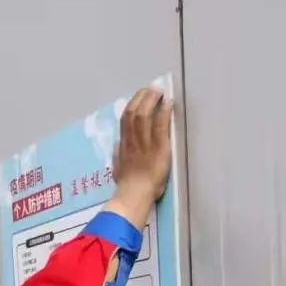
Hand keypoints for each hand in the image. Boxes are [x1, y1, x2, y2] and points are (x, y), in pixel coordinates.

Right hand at [108, 87, 173, 230]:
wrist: (134, 195)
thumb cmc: (127, 187)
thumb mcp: (117, 169)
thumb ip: (118, 155)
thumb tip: (117, 144)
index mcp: (123, 145)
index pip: (125, 119)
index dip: (132, 105)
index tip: (139, 98)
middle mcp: (132, 140)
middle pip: (133, 111)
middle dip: (142, 97)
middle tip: (151, 90)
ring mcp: (144, 143)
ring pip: (144, 114)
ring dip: (152, 100)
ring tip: (159, 92)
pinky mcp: (157, 147)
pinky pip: (160, 125)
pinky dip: (164, 111)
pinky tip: (168, 103)